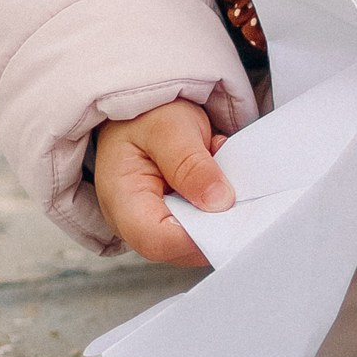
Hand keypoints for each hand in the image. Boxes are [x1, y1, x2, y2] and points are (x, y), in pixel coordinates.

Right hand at [93, 102, 232, 266]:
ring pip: (196, 241)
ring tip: (219, 171)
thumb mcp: (169, 129)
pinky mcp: (174, 221)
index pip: (157, 241)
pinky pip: (203, 228)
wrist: (141, 108)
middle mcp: (135, 222)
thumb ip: (190, 164)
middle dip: (215, 224)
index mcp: (122, 200)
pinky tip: (217, 180)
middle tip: (234, 186)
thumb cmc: (145, 117)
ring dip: (220, 213)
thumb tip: (219, 201)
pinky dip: (220, 207)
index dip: (196, 237)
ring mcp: (155, 224)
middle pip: (180, 248)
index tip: (227, 213)